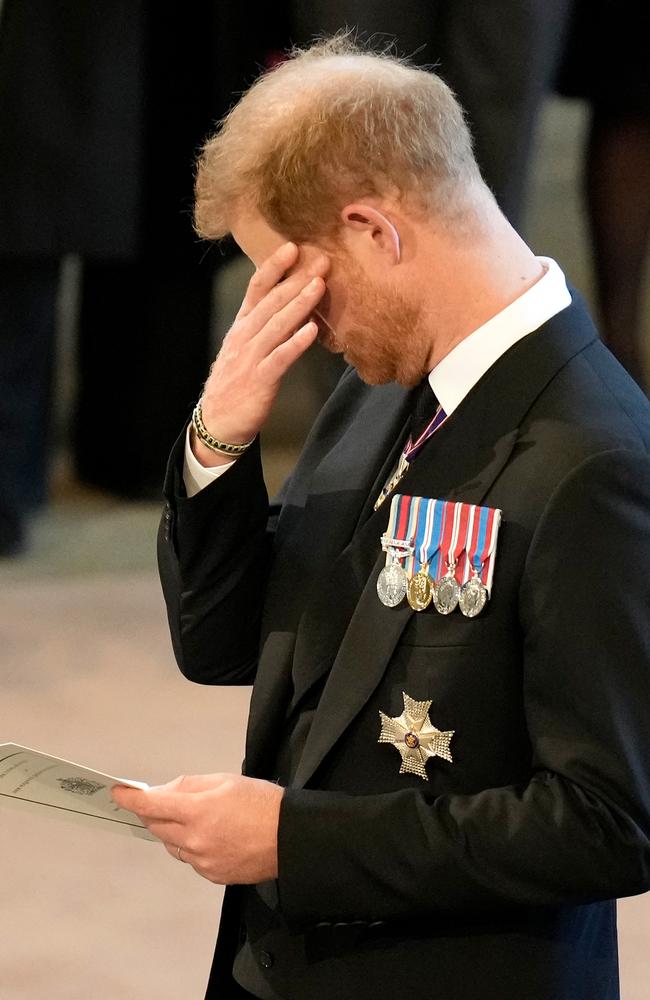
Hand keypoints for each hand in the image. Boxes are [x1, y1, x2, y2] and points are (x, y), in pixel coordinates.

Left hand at [112, 773, 283, 883]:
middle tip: (158, 801)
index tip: (119, 793)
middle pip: (157, 826)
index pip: (152, 805)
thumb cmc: (261, 803)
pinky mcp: (211, 875)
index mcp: (198, 811)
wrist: (289, 837)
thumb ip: (189, 786)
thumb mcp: (225, 781)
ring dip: (172, 830)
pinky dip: (190, 845)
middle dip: (153, 812)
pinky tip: (211, 835)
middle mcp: (195, 840)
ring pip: (171, 844)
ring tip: (195, 817)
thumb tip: (163, 792)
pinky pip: (189, 858)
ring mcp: (202, 861)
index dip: (131, 799)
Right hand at [194, 242, 329, 464]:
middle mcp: (244, 336)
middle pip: (271, 302)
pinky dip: (296, 343)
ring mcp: (251, 357)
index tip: (294, 247)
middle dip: (297, 279)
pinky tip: (311, 330)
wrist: (218, 421)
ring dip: (299, 304)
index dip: (275, 267)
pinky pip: (280, 357)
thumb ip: (266, 326)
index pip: (256, 289)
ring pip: (276, 325)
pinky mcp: (259, 379)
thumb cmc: (237, 383)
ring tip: (320, 286)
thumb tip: (293, 305)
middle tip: (321, 261)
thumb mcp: (246, 348)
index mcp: (242, 326)